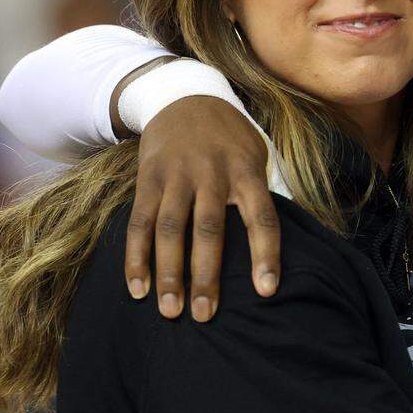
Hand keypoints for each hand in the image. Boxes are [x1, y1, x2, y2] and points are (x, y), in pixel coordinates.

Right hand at [124, 96, 279, 320]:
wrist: (185, 97)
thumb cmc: (230, 139)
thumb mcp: (256, 156)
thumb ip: (260, 195)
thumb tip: (276, 246)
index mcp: (246, 171)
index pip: (262, 217)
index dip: (265, 254)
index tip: (267, 291)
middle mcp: (211, 174)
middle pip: (209, 229)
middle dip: (206, 275)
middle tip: (204, 315)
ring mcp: (176, 176)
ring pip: (170, 229)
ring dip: (168, 273)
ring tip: (170, 311)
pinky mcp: (148, 180)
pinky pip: (139, 222)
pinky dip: (135, 257)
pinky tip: (137, 289)